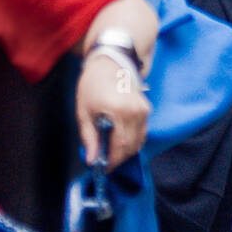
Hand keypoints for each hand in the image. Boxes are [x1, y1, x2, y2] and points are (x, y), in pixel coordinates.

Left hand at [75, 51, 149, 169]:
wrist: (109, 63)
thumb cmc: (92, 85)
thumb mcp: (84, 111)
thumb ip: (89, 137)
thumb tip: (92, 159)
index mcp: (119, 111)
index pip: (120, 145)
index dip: (113, 160)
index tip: (103, 168)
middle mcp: (135, 112)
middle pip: (131, 146)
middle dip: (119, 158)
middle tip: (106, 162)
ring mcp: (143, 110)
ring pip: (139, 141)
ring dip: (126, 151)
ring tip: (112, 152)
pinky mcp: (146, 109)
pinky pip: (142, 132)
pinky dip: (133, 141)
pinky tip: (120, 141)